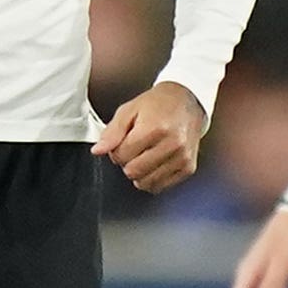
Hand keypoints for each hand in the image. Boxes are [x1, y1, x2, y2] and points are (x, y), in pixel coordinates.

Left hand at [93, 81, 209, 192]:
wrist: (187, 100)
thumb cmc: (158, 104)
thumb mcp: (129, 110)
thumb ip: (111, 132)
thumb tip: (98, 151)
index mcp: (155, 128)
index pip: (122, 155)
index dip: (116, 151)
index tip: (122, 142)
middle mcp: (172, 144)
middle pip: (133, 171)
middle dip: (127, 162)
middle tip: (132, 149)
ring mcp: (182, 158)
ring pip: (147, 183)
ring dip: (139, 173)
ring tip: (144, 155)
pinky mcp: (188, 168)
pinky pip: (161, 186)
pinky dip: (152, 178)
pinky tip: (153, 163)